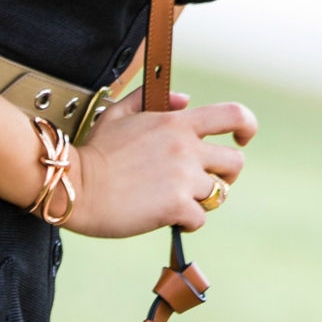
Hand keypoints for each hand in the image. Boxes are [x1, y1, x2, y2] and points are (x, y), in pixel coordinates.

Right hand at [64, 88, 256, 237]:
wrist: (74, 185)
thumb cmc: (92, 152)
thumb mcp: (116, 113)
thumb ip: (149, 99)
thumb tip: (183, 99)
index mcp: (176, 123)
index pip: (234, 115)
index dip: (246, 127)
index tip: (241, 139)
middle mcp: (186, 148)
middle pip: (235, 162)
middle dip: (224, 175)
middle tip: (203, 183)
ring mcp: (183, 178)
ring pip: (218, 193)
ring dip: (202, 200)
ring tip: (177, 201)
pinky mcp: (176, 206)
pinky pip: (198, 218)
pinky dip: (185, 222)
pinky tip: (166, 217)